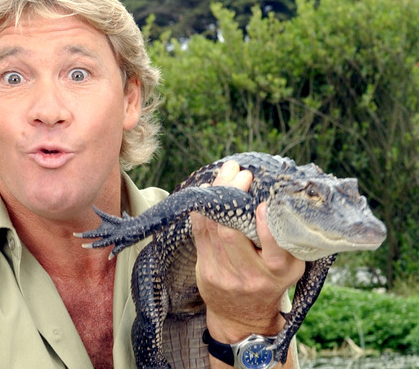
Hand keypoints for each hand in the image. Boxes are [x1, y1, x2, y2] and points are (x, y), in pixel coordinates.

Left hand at [191, 161, 305, 341]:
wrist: (243, 316)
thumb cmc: (271, 282)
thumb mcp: (291, 266)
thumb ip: (288, 238)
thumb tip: (282, 197)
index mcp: (278, 272)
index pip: (273, 249)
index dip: (266, 226)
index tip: (264, 204)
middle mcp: (250, 275)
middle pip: (231, 233)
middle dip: (232, 197)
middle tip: (240, 173)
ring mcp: (223, 274)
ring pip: (211, 229)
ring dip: (216, 197)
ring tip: (225, 173)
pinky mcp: (205, 269)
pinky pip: (198, 233)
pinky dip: (202, 209)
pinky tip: (207, 192)